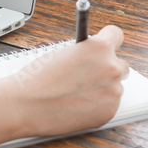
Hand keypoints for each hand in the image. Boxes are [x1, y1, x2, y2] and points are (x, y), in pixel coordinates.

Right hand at [0, 25, 128, 136]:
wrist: (26, 104)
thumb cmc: (39, 77)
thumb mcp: (64, 52)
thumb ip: (86, 52)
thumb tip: (94, 56)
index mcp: (99, 47)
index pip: (117, 35)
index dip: (109, 39)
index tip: (106, 44)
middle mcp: (111, 68)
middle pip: (121, 64)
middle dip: (107, 68)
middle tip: (89, 74)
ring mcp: (112, 92)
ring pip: (115, 87)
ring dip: (103, 88)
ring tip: (78, 93)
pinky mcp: (109, 113)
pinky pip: (109, 105)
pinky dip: (98, 105)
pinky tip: (79, 105)